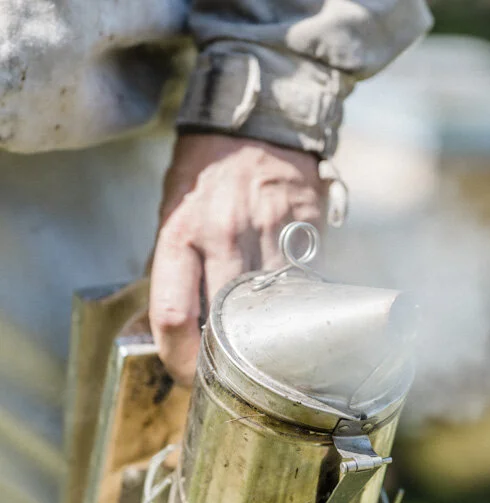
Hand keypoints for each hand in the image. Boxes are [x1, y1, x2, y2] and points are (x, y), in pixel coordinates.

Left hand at [149, 134, 326, 384]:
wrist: (253, 124)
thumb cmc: (204, 175)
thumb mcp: (171, 214)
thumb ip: (172, 270)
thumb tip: (169, 329)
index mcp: (179, 234)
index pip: (173, 315)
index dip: (179, 359)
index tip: (188, 375)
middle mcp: (222, 234)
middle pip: (227, 322)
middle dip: (228, 359)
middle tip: (230, 374)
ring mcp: (268, 231)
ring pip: (272, 309)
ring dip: (268, 335)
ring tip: (265, 344)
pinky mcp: (305, 227)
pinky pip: (304, 283)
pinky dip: (297, 304)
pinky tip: (292, 307)